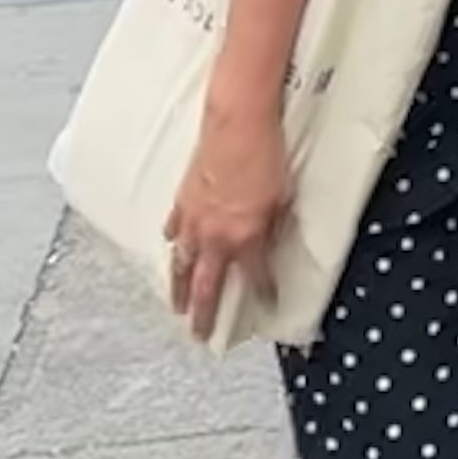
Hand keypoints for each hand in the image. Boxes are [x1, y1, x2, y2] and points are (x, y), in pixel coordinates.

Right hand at [163, 108, 292, 339]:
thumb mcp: (285, 196)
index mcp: (247, 238)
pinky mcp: (182, 201)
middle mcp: (217, 236)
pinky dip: (173, 243)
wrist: (238, 124)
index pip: (257, 278)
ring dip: (178, 289)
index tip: (266, 307)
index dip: (263, 295)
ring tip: (176, 307)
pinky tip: (171, 248)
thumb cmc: (267, 154)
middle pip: (207, 286)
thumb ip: (276, 225)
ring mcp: (195, 220)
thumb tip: (272, 240)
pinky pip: (174, 231)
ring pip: (181, 265)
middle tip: (200, 335)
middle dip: (205, 314)